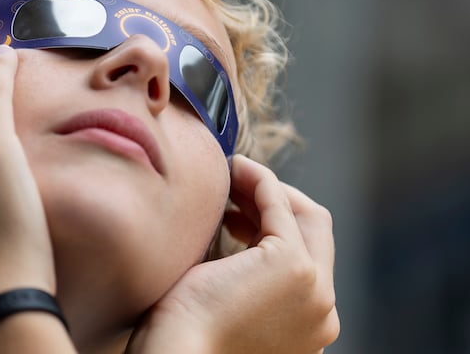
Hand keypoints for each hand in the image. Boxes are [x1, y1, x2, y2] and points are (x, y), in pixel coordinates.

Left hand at [127, 155, 338, 353]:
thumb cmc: (184, 337)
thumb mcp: (226, 303)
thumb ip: (242, 276)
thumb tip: (233, 230)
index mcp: (308, 326)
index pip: (308, 259)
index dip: (275, 228)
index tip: (237, 213)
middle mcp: (323, 311)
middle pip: (316, 234)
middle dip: (279, 204)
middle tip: (237, 188)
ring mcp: (315, 289)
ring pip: (306, 216)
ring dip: (269, 189)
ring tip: (231, 177)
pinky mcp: (294, 267)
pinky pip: (280, 204)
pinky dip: (260, 181)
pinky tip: (233, 169)